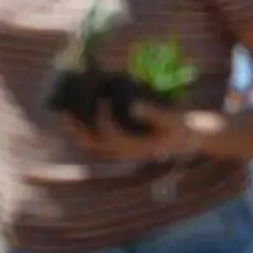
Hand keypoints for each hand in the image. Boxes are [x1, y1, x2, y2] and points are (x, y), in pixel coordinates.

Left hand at [64, 102, 193, 161]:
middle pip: (93, 145)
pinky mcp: (122, 146)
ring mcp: (122, 151)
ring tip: (65, 114)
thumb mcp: (170, 120)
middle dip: (77, 129)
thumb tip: (134, 106)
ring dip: (77, 131)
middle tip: (65, 111)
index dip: (102, 118)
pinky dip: (86, 131)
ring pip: (92, 146)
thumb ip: (153, 114)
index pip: (110, 135)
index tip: (102, 100)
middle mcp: (124, 152)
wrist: (187, 139)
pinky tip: (80, 117)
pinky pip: (98, 142)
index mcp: (135, 147)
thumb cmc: (180, 128)